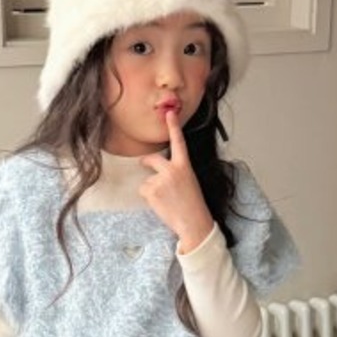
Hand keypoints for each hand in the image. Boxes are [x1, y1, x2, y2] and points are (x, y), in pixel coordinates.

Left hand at [139, 109, 215, 253]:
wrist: (194, 222)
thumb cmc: (193, 205)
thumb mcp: (189, 182)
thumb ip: (177, 172)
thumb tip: (159, 172)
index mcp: (185, 166)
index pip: (179, 142)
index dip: (173, 126)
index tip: (170, 113)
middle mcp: (172, 169)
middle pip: (152, 159)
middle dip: (146, 162)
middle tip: (143, 164)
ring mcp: (161, 179)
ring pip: (146, 181)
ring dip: (151, 190)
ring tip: (166, 201)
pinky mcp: (152, 190)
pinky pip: (143, 191)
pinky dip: (148, 199)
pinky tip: (161, 205)